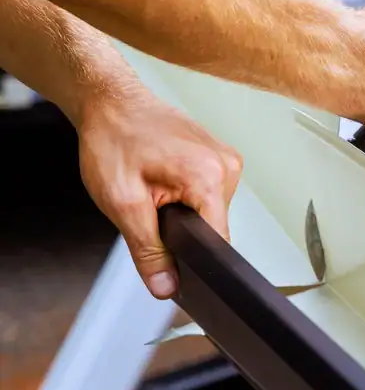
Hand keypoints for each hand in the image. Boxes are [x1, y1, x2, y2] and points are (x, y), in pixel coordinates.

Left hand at [77, 89, 242, 297]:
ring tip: (154, 187)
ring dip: (183, 212)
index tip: (171, 260)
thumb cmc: (113, 139)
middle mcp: (227, 167)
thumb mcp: (122, 203)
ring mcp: (226, 160)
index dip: (194, 260)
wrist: (111, 102)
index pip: (218, 241)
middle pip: (214, 227)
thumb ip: (148, 250)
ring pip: (210, 212)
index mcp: (209, 177)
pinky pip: (209, 193)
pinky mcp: (219, 157)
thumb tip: (166, 286)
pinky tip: (164, 179)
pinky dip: (186, 196)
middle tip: (148, 206)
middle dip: (181, 229)